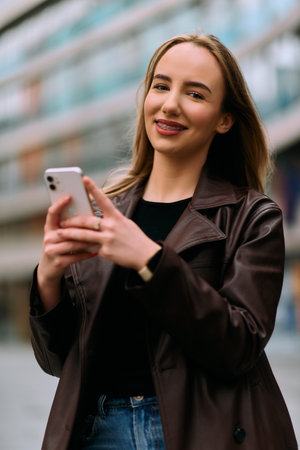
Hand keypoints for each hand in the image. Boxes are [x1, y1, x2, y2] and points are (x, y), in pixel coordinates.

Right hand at [37, 194, 97, 310]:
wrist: (49, 269)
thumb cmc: (60, 247)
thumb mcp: (60, 234)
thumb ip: (69, 225)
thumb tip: (86, 212)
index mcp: (50, 228)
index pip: (52, 212)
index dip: (59, 204)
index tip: (69, 196)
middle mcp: (48, 237)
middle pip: (67, 229)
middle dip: (82, 226)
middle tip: (97, 222)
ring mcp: (51, 250)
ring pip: (72, 243)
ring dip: (87, 241)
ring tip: (100, 238)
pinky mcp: (58, 262)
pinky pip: (75, 256)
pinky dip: (86, 254)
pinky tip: (95, 251)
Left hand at [58, 176, 160, 269]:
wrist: (146, 256)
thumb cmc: (135, 239)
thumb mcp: (126, 225)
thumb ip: (111, 221)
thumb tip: (97, 220)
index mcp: (117, 217)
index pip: (103, 200)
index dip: (93, 189)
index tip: (84, 179)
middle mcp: (112, 226)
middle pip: (87, 221)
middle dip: (72, 220)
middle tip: (62, 220)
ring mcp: (108, 239)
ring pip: (84, 235)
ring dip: (69, 234)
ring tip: (60, 233)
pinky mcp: (106, 251)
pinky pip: (91, 249)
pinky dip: (85, 249)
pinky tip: (78, 250)